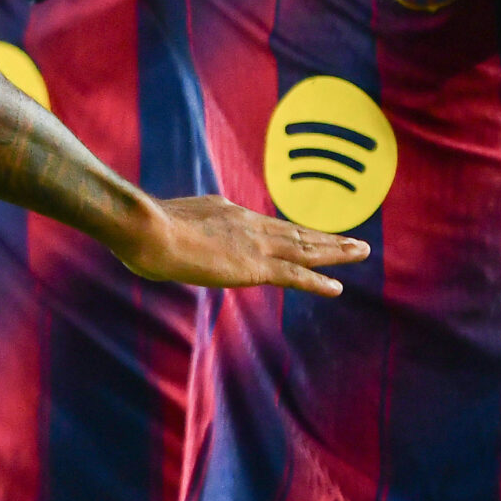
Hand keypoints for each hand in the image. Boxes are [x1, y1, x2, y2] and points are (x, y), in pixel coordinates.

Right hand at [113, 193, 366, 294]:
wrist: (145, 227)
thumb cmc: (140, 229)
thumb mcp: (161, 227)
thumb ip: (172, 234)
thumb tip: (156, 241)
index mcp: (225, 212)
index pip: (266, 225)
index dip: (292, 231)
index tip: (309, 233)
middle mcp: (246, 223)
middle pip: (294, 232)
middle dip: (326, 237)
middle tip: (353, 240)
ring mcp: (252, 244)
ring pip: (304, 248)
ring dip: (335, 251)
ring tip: (360, 251)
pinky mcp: (254, 266)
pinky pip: (295, 275)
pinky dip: (318, 281)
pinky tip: (338, 288)